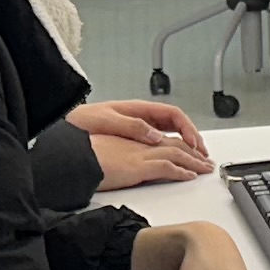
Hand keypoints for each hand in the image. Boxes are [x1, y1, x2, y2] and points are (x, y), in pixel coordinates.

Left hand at [70, 97, 210, 184]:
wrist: (66, 126)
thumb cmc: (83, 120)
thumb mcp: (106, 119)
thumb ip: (132, 126)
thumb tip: (156, 135)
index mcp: (139, 109)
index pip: (174, 115)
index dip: (188, 128)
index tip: (194, 143)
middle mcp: (142, 117)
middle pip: (177, 125)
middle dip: (193, 139)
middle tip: (203, 155)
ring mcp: (139, 127)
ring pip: (170, 134)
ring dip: (185, 145)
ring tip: (196, 159)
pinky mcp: (133, 139)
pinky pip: (159, 142)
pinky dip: (171, 150)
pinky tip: (175, 160)